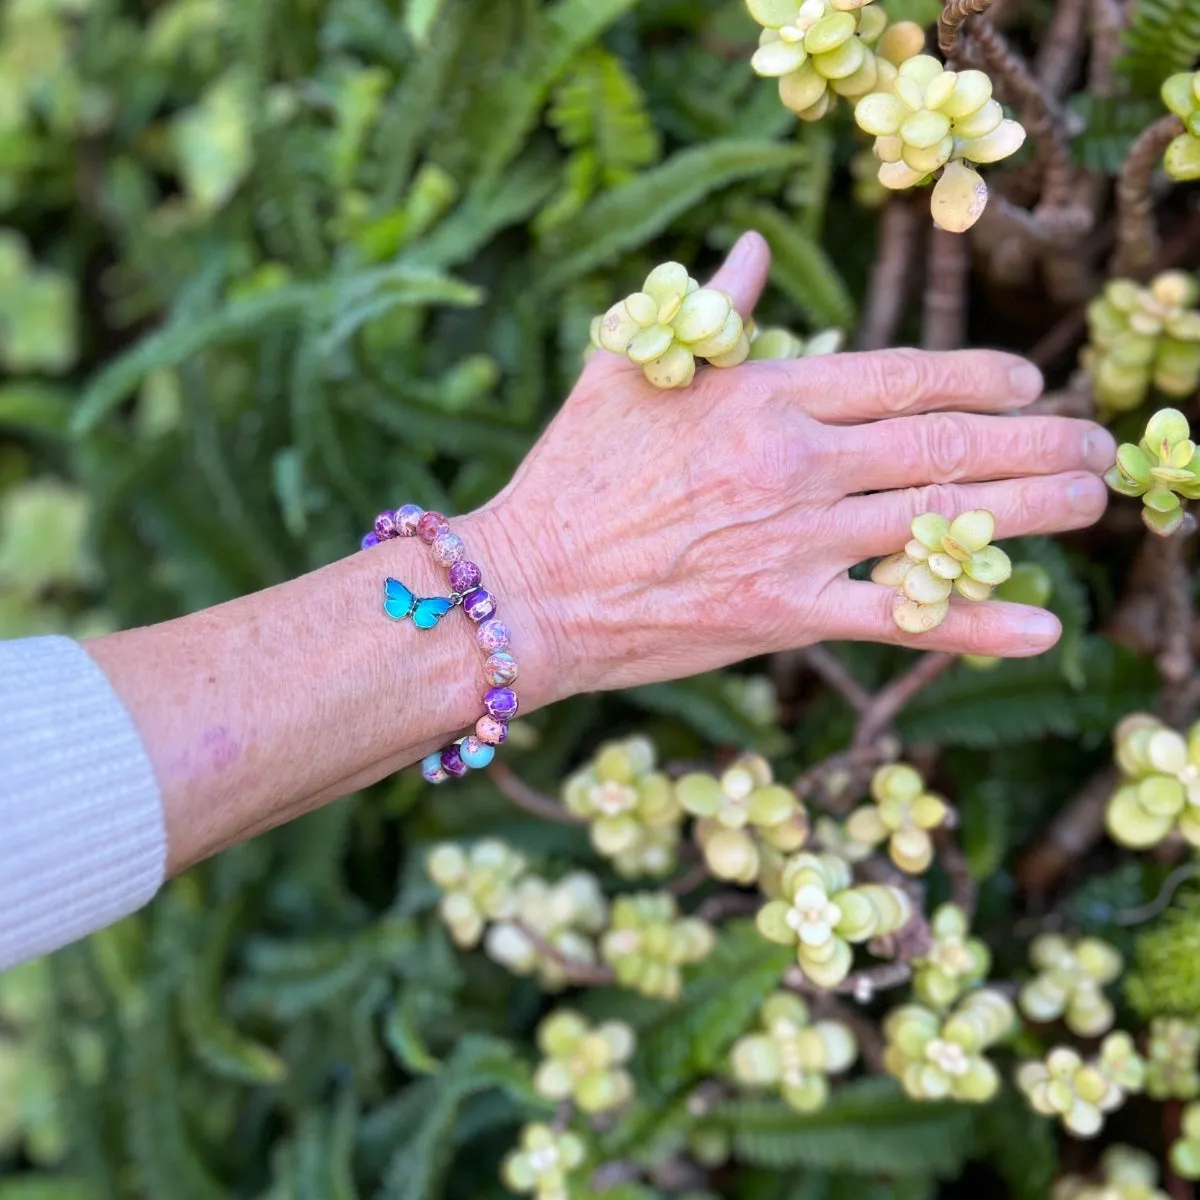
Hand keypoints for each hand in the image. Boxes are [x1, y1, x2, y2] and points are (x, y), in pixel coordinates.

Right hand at [478, 232, 1114, 702]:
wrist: (527, 589)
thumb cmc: (569, 477)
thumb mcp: (628, 372)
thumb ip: (710, 309)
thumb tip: (756, 247)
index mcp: (761, 394)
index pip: (899, 375)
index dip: (976, 375)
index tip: (1025, 381)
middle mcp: (793, 463)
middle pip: (942, 445)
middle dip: (1032, 440)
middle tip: (1092, 443)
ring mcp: (795, 541)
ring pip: (938, 521)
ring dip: (1029, 510)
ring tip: (1089, 500)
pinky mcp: (785, 615)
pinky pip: (899, 618)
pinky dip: (976, 623)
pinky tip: (1043, 628)